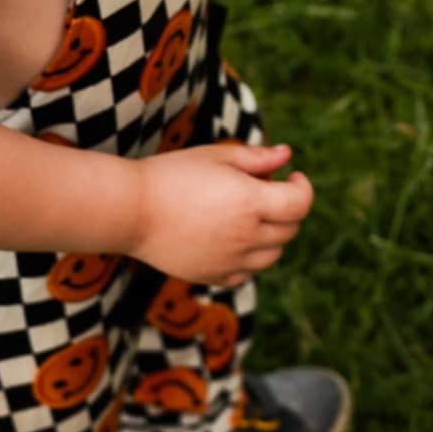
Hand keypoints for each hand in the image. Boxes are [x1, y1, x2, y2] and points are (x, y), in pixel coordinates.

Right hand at [128, 141, 312, 286]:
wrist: (129, 209)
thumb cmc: (172, 174)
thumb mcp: (216, 156)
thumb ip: (256, 158)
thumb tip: (287, 155)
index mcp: (250, 202)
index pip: (300, 204)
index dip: (303, 188)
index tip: (293, 177)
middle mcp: (245, 236)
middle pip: (290, 229)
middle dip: (288, 208)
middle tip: (267, 190)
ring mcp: (229, 261)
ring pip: (273, 255)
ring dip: (273, 235)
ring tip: (250, 214)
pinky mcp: (212, 276)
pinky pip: (247, 273)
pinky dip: (250, 258)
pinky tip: (233, 238)